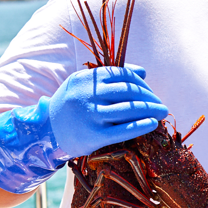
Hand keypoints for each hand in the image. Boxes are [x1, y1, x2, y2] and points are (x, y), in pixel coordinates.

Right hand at [48, 65, 167, 159]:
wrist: (45, 132)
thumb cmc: (70, 106)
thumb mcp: (84, 85)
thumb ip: (111, 77)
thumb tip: (143, 72)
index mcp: (86, 78)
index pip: (122, 75)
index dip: (141, 83)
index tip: (150, 91)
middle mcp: (87, 94)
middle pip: (129, 91)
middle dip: (150, 97)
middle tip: (161, 104)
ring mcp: (90, 115)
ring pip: (129, 109)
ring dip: (151, 110)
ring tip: (162, 112)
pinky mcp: (93, 135)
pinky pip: (124, 129)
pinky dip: (141, 125)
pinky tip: (153, 123)